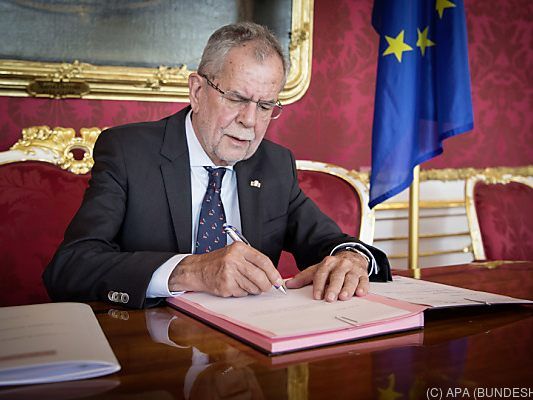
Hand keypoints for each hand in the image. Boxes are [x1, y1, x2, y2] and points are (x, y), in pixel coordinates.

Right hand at [168, 242, 282, 296]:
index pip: (263, 261)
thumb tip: (272, 276)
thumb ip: (252, 261)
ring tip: (244, 283)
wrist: (197, 269)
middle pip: (260, 276)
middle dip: (266, 285)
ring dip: (253, 289)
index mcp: (239, 248)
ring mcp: (229, 273)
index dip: (274, 273)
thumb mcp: (234, 253)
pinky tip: (234, 286)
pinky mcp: (225, 285)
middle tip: (267, 287)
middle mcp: (234, 259)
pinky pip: (242, 293)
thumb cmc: (218, 262)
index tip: (278, 281)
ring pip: (252, 287)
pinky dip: (242, 292)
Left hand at [285, 251, 368, 301]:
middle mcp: (341, 264)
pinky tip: (360, 293)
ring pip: (351, 278)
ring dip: (348, 288)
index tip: (317, 296)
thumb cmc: (334, 267)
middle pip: (337, 276)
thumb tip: (289, 284)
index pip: (322, 274)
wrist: (352, 256)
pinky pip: (364, 280)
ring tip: (344, 297)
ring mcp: (353, 269)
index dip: (319, 285)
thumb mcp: (318, 269)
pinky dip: (363, 287)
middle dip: (333, 287)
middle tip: (330, 298)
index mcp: (328, 262)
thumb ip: (304, 277)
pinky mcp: (363, 274)